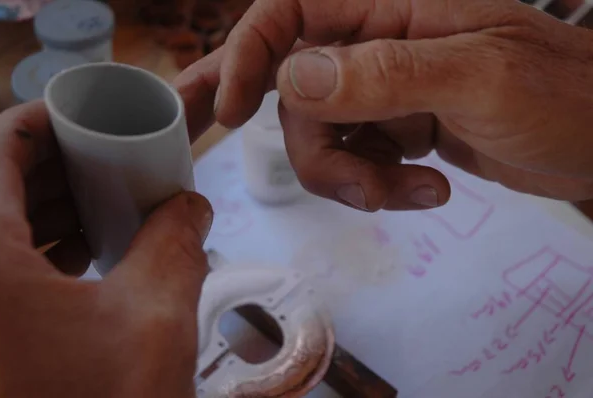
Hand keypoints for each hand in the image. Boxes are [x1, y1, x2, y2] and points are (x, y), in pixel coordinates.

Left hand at [0, 102, 211, 397]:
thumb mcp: (154, 318)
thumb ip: (176, 243)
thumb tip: (191, 203)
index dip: (44, 120)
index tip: (87, 116)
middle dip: (56, 167)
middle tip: (111, 161)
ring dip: (47, 212)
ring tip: (105, 206)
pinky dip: (33, 255)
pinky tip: (81, 259)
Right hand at [177, 0, 592, 210]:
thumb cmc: (561, 95)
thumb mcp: (477, 77)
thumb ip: (384, 73)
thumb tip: (293, 79)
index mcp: (390, 5)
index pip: (289, 12)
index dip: (248, 55)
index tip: (227, 112)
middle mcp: (376, 42)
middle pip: (298, 96)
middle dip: (322, 153)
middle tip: (365, 190)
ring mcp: (385, 89)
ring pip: (324, 137)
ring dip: (358, 178)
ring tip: (415, 192)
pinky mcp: (398, 127)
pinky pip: (357, 160)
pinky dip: (385, 185)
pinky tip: (433, 189)